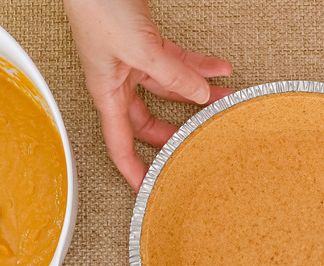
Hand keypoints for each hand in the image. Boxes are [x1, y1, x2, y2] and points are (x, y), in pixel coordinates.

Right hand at [64, 0, 232, 190]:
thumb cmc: (97, 6)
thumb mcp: (139, 49)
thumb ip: (172, 74)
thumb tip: (200, 94)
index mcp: (107, 91)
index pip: (120, 143)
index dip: (134, 170)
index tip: (149, 190)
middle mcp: (119, 80)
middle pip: (148, 121)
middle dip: (174, 134)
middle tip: (197, 148)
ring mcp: (133, 61)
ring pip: (170, 89)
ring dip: (199, 94)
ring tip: (226, 102)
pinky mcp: (146, 41)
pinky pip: (177, 62)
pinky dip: (199, 66)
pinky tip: (220, 69)